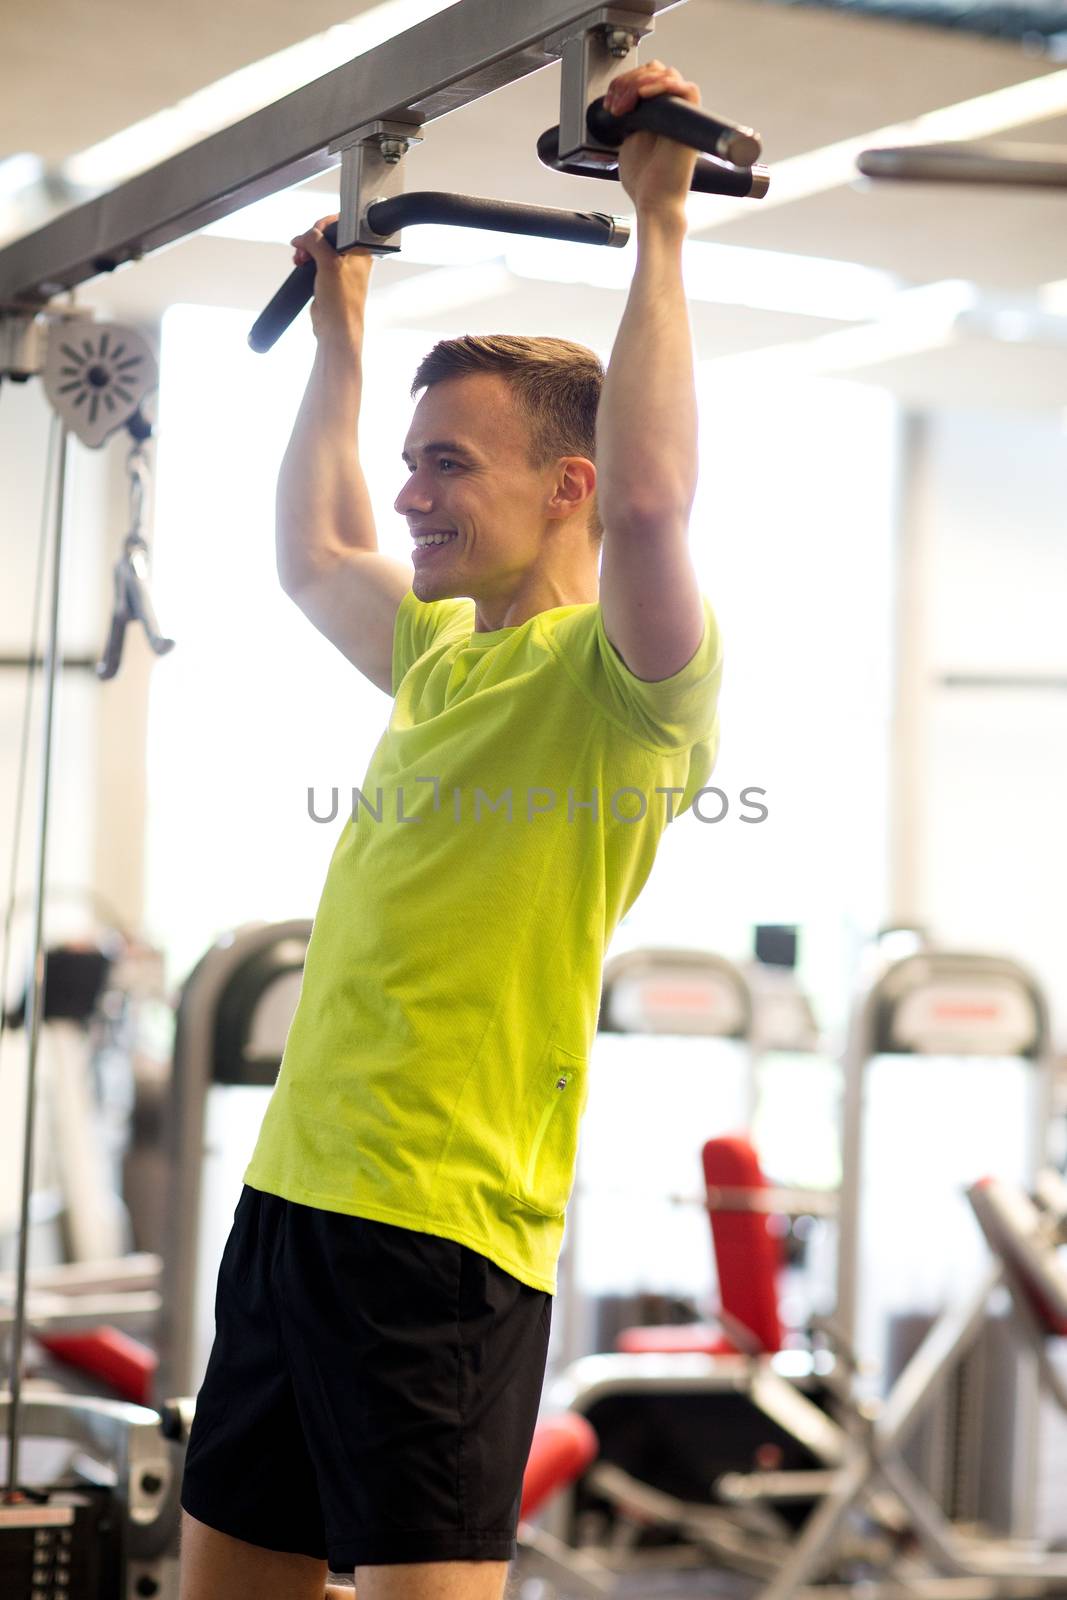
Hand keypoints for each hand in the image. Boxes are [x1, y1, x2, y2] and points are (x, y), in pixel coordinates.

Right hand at [290, 214, 374, 346]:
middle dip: (311, 238)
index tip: (314, 231)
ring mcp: (341, 268)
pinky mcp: (330, 277)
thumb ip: (316, 242)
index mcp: (361, 251)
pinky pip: (316, 260)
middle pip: (328, 235)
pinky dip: (306, 259)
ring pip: (320, 248)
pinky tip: (300, 262)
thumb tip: (304, 235)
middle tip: (304, 247)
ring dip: (306, 249)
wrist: (335, 327)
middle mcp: (353, 258)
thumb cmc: (342, 301)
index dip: (325, 224)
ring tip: (301, 258)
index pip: (343, 224)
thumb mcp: (328, 263)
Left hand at [603, 61, 699, 221]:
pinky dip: (661, 86)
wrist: (654, 201)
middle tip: (615, 104)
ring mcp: (683, 114)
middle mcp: (673, 112)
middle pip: (656, 70)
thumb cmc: (644, 182)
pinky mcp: (692, 120)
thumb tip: (625, 98)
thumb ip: (631, 118)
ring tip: (624, 106)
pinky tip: (643, 97)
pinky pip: (686, 88)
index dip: (626, 83)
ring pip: (666, 74)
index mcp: (659, 115)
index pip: (647, 79)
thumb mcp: (628, 141)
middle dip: (628, 81)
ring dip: (639, 83)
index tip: (609, 104)